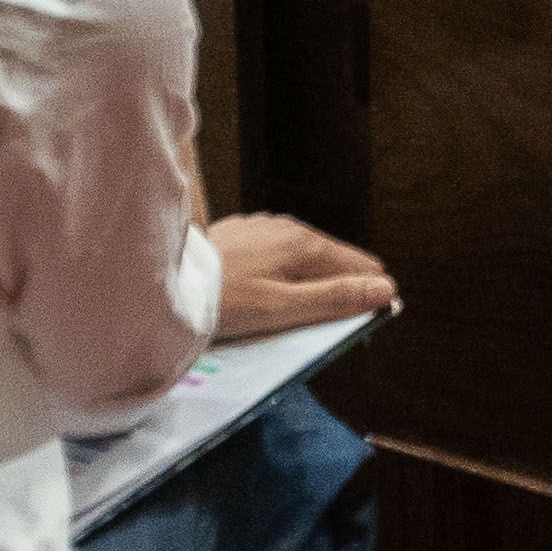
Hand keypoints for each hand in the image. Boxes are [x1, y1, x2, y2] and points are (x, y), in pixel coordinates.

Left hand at [209, 211, 399, 338]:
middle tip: (330, 324)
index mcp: (305, 244)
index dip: (368, 293)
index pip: (361, 265)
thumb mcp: (283, 309)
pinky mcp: (240, 233)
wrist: (165, 281)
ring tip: (299, 312)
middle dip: (338, 288)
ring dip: (309, 281)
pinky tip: (268, 292)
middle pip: (332, 260)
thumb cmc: (224, 301)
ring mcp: (263, 227)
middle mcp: (289, 227)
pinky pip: (276, 253)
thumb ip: (335, 299)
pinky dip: (282, 273)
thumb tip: (386, 289)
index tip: (365, 322)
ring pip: (303, 256)